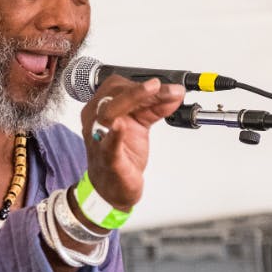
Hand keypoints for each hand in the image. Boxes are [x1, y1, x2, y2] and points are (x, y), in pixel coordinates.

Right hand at [81, 76, 184, 210]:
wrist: (114, 187)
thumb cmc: (123, 154)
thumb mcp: (141, 124)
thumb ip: (156, 107)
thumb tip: (175, 93)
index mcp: (101, 108)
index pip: (119, 87)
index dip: (142, 84)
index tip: (167, 87)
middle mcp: (96, 120)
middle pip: (115, 94)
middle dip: (143, 89)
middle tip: (167, 88)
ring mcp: (99, 139)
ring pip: (110, 112)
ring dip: (133, 98)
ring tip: (153, 90)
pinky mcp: (108, 159)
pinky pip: (107, 145)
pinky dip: (114, 135)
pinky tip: (120, 126)